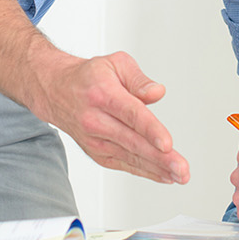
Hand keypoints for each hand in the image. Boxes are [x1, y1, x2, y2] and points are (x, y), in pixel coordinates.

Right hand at [33, 51, 187, 183]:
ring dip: (157, 169)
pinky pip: (123, 164)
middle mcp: (95, 119)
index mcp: (102, 94)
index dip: (150, 130)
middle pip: (132, 141)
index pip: (130, 114)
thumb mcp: (115, 63)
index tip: (167, 144)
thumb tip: (157, 93)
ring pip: (129, 157)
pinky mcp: (96, 152)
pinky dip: (145, 172)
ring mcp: (94, 139)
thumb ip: (139, 79)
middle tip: (181, 169)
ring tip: (180, 175)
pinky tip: (164, 176)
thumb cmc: (89, 77)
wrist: (57, 91)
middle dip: (160, 158)